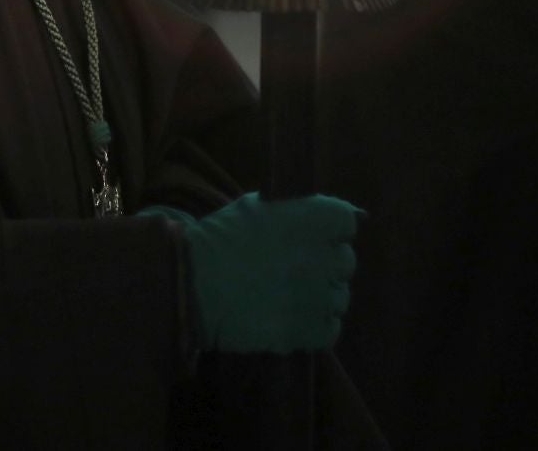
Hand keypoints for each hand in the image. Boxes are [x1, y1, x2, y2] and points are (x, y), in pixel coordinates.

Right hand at [148, 192, 361, 353]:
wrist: (189, 284)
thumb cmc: (219, 239)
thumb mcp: (256, 206)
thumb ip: (296, 208)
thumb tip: (332, 216)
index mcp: (311, 219)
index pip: (348, 222)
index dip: (332, 231)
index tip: (313, 238)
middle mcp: (321, 256)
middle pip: (346, 261)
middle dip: (326, 265)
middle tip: (296, 269)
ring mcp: (317, 296)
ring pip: (340, 298)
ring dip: (321, 297)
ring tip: (290, 298)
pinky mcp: (306, 331)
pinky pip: (330, 330)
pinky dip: (317, 328)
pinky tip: (293, 320)